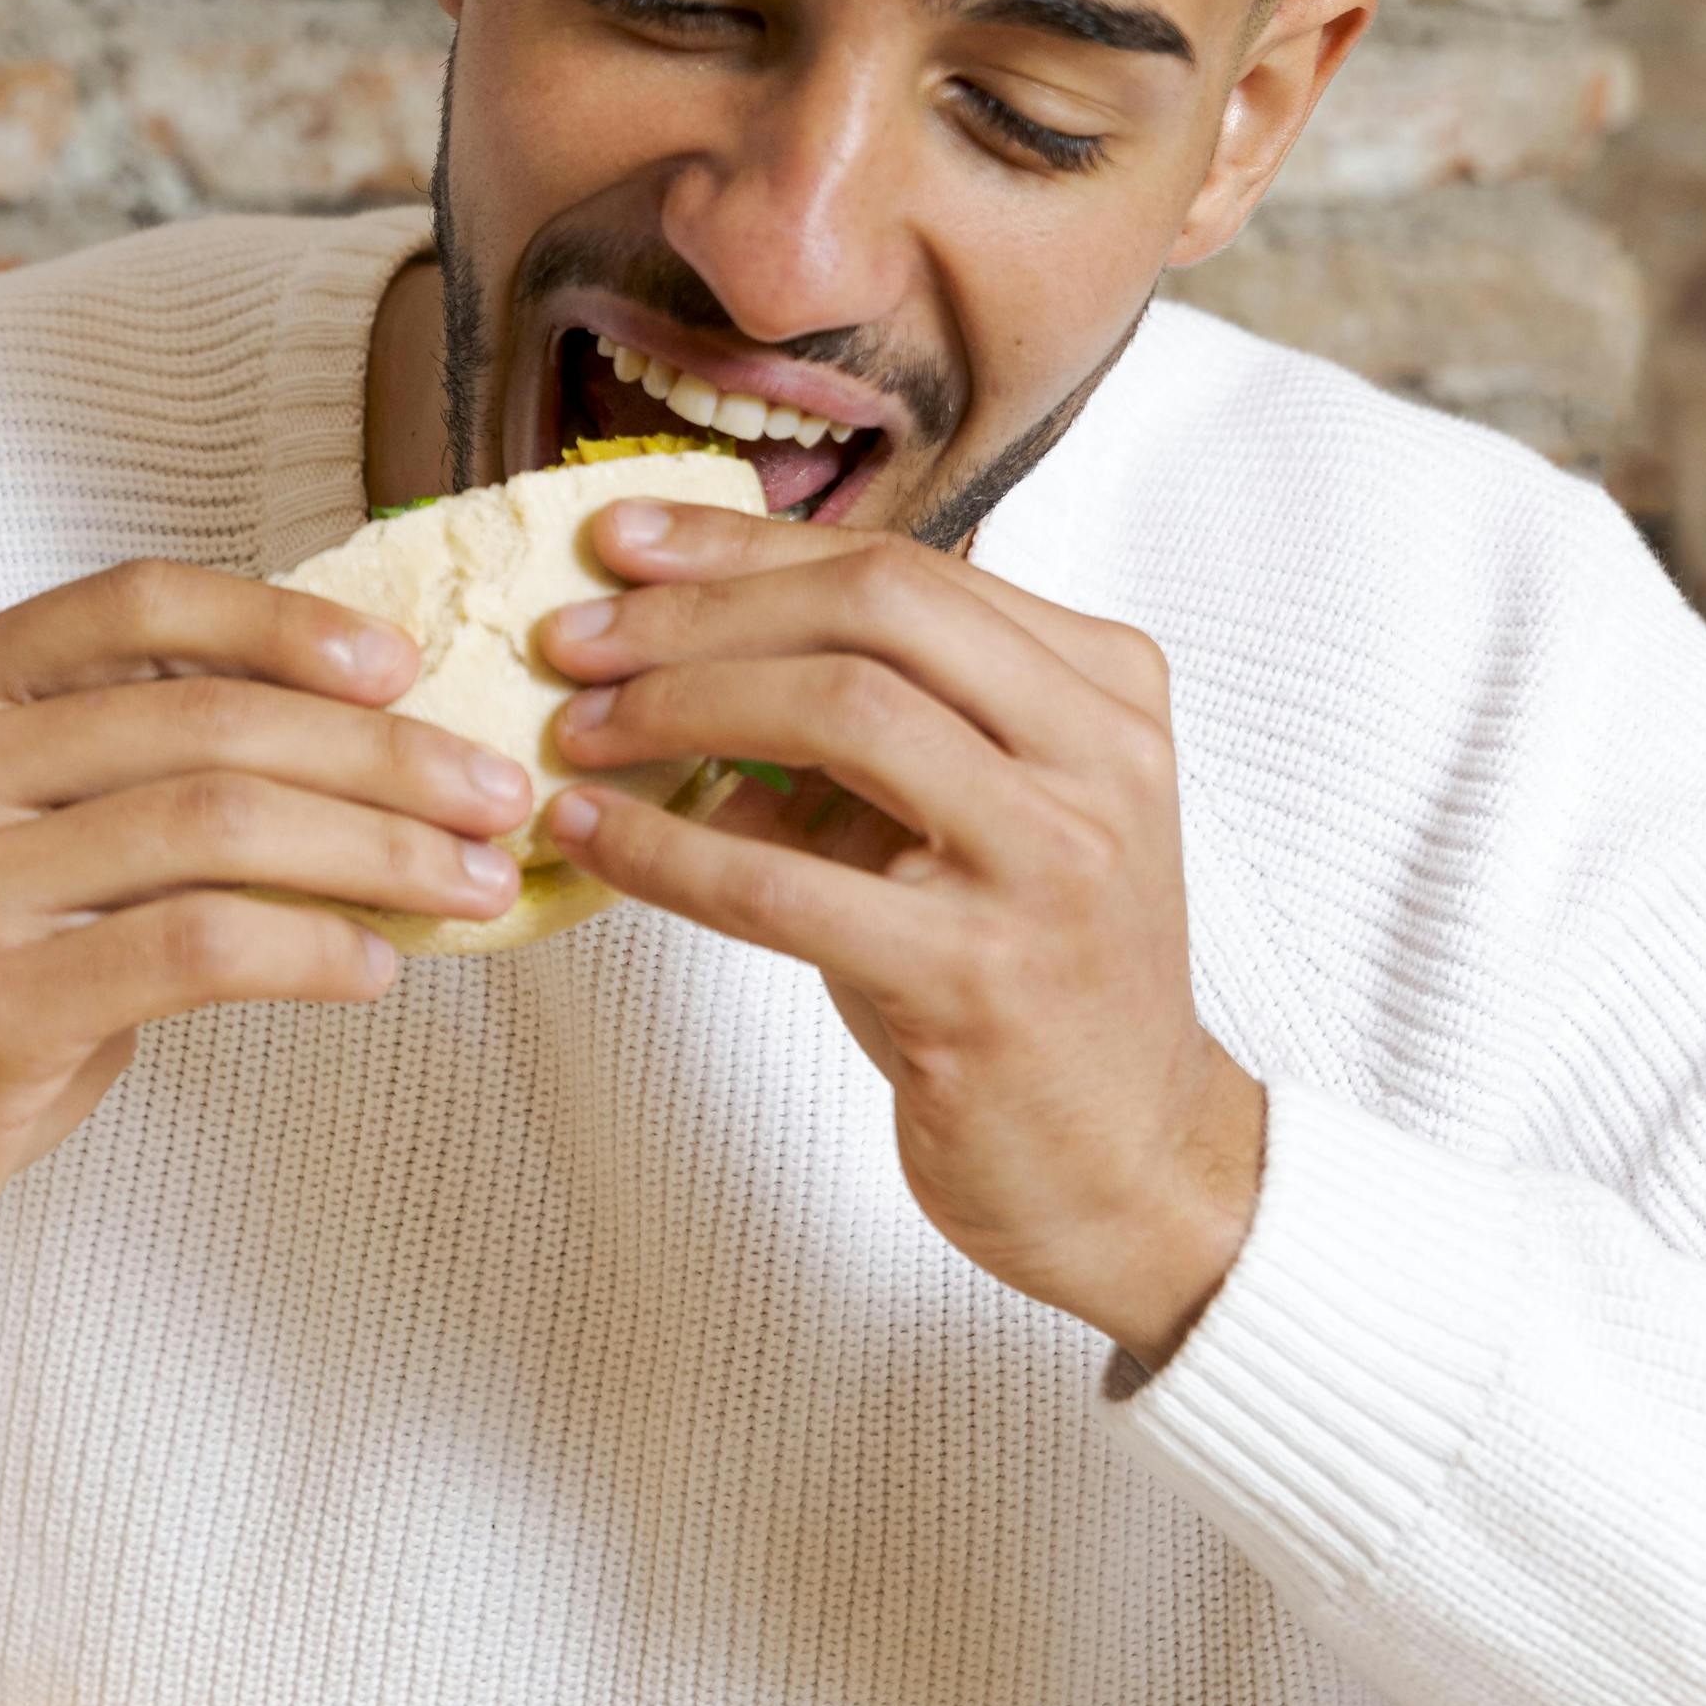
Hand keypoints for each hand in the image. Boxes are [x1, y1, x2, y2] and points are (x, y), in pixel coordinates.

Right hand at [0, 560, 534, 1415]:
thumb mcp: (1, 840)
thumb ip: (124, 769)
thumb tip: (352, 728)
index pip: (139, 603)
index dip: (289, 623)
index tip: (407, 665)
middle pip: (209, 719)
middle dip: (386, 756)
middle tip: (499, 795)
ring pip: (220, 825)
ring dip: (379, 852)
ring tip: (475, 884)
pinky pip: (198, 946)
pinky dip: (314, 948)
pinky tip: (378, 968)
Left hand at [534, 501, 1265, 1368]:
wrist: (1130, 1164)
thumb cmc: (1026, 976)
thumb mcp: (973, 814)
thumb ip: (873, 720)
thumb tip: (672, 644)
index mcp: (1104, 688)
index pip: (905, 565)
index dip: (746, 546)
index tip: (625, 541)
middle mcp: (1098, 757)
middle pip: (876, 606)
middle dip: (704, 608)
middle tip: (576, 636)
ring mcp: (1052, 864)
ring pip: (841, 713)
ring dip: (678, 706)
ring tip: (578, 729)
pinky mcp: (981, 978)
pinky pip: (785, 885)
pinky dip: (667, 849)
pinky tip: (592, 835)